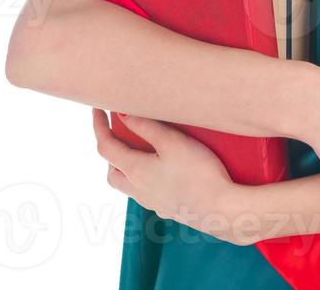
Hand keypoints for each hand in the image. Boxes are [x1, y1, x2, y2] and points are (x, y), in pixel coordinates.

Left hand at [92, 109, 251, 245]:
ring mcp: (153, 202)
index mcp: (135, 170)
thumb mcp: (173, 142)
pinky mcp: (169, 208)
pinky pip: (147, 194)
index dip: (98, 126)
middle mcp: (139, 189)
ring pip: (128, 185)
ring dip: (126, 168)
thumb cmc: (199, 173)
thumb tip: (122, 115)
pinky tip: (164, 172)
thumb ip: (147, 127)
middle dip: (110, 151)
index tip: (97, 109)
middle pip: (112, 172)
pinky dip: (146, 180)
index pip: (106, 147)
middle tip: (118, 134)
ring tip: (140, 152)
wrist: (222, 210)